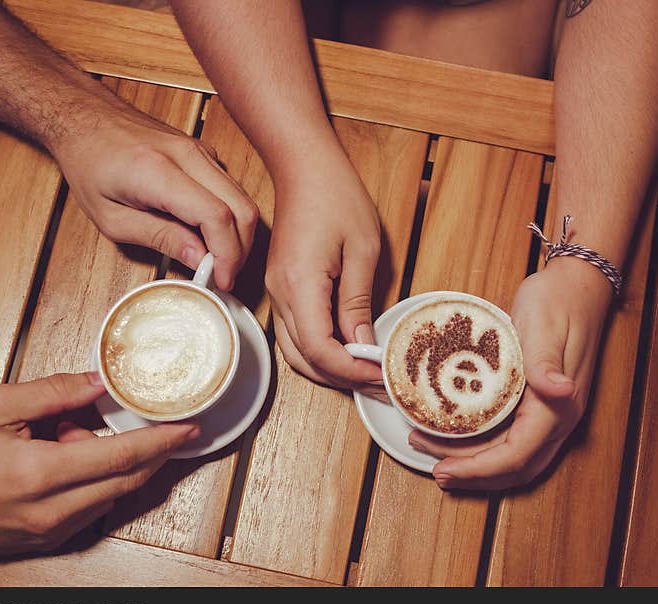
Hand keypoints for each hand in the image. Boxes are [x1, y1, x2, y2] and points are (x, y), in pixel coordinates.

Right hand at [0, 373, 198, 556]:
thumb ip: (54, 391)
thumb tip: (99, 382)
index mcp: (41, 474)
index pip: (121, 457)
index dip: (162, 440)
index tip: (189, 427)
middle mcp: (53, 511)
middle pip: (129, 481)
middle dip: (156, 452)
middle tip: (172, 427)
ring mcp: (53, 531)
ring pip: (114, 496)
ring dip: (118, 465)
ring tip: (72, 436)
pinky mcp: (50, 541)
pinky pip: (94, 508)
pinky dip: (97, 481)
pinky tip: (68, 458)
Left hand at [51, 95, 258, 290]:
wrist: (85, 117)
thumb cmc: (89, 163)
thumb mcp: (111, 217)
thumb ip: (159, 237)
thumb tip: (198, 258)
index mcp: (160, 172)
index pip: (216, 216)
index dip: (226, 254)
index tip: (221, 280)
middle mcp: (188, 155)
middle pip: (242, 209)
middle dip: (240, 250)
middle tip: (223, 277)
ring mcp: (200, 150)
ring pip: (242, 199)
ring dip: (237, 235)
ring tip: (216, 261)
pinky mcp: (203, 152)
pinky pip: (230, 189)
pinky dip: (229, 217)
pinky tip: (208, 236)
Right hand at [265, 156, 383, 388]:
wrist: (304, 167)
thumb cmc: (335, 196)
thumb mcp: (362, 249)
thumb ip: (359, 303)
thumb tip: (362, 344)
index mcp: (299, 285)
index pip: (320, 350)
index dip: (351, 370)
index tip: (381, 372)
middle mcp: (279, 295)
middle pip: (304, 360)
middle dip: (342, 378)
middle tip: (380, 381)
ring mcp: (275, 293)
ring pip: (296, 352)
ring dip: (330, 368)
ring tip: (367, 370)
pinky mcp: (280, 290)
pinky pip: (294, 334)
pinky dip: (319, 351)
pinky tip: (347, 350)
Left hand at [408, 258, 612, 489]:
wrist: (577, 284)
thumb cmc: (558, 302)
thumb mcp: (543, 328)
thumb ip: (546, 364)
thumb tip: (560, 391)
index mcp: (558, 406)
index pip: (516, 456)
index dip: (478, 469)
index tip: (444, 470)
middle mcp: (559, 418)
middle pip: (513, 466)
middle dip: (472, 473)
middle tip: (434, 469)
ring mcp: (552, 414)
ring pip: (513, 458)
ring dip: (476, 464)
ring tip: (435, 455)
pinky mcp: (541, 404)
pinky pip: (512, 440)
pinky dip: (484, 448)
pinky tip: (459, 438)